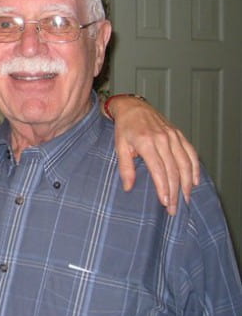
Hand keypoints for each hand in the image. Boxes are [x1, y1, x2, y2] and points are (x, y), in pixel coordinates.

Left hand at [108, 95, 199, 214]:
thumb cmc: (124, 128)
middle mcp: (163, 139)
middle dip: (175, 192)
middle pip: (173, 170)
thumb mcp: (119, 147)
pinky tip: (194, 181)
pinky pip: (191, 152)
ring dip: (187, 183)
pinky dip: (195, 167)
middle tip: (174, 209)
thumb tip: (128, 188)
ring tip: (185, 199)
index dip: (163, 188)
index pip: (159, 170)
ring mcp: (173, 136)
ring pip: (185, 163)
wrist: (133, 107)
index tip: (165, 203)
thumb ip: (125, 168)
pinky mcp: (178, 134)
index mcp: (147, 143)